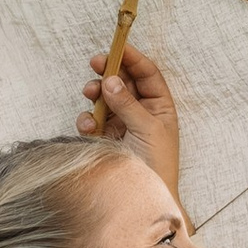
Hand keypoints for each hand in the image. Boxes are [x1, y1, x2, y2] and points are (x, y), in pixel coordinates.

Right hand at [76, 45, 180, 192]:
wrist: (144, 200)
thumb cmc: (156, 164)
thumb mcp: (147, 129)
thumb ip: (128, 104)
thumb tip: (111, 79)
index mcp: (159, 106)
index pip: (147, 74)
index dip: (133, 59)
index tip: (116, 47)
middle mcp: (141, 112)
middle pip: (124, 81)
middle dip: (109, 71)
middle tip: (95, 62)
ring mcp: (122, 124)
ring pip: (105, 98)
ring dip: (96, 92)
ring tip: (90, 93)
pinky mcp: (106, 138)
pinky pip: (93, 120)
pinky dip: (87, 119)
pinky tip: (88, 126)